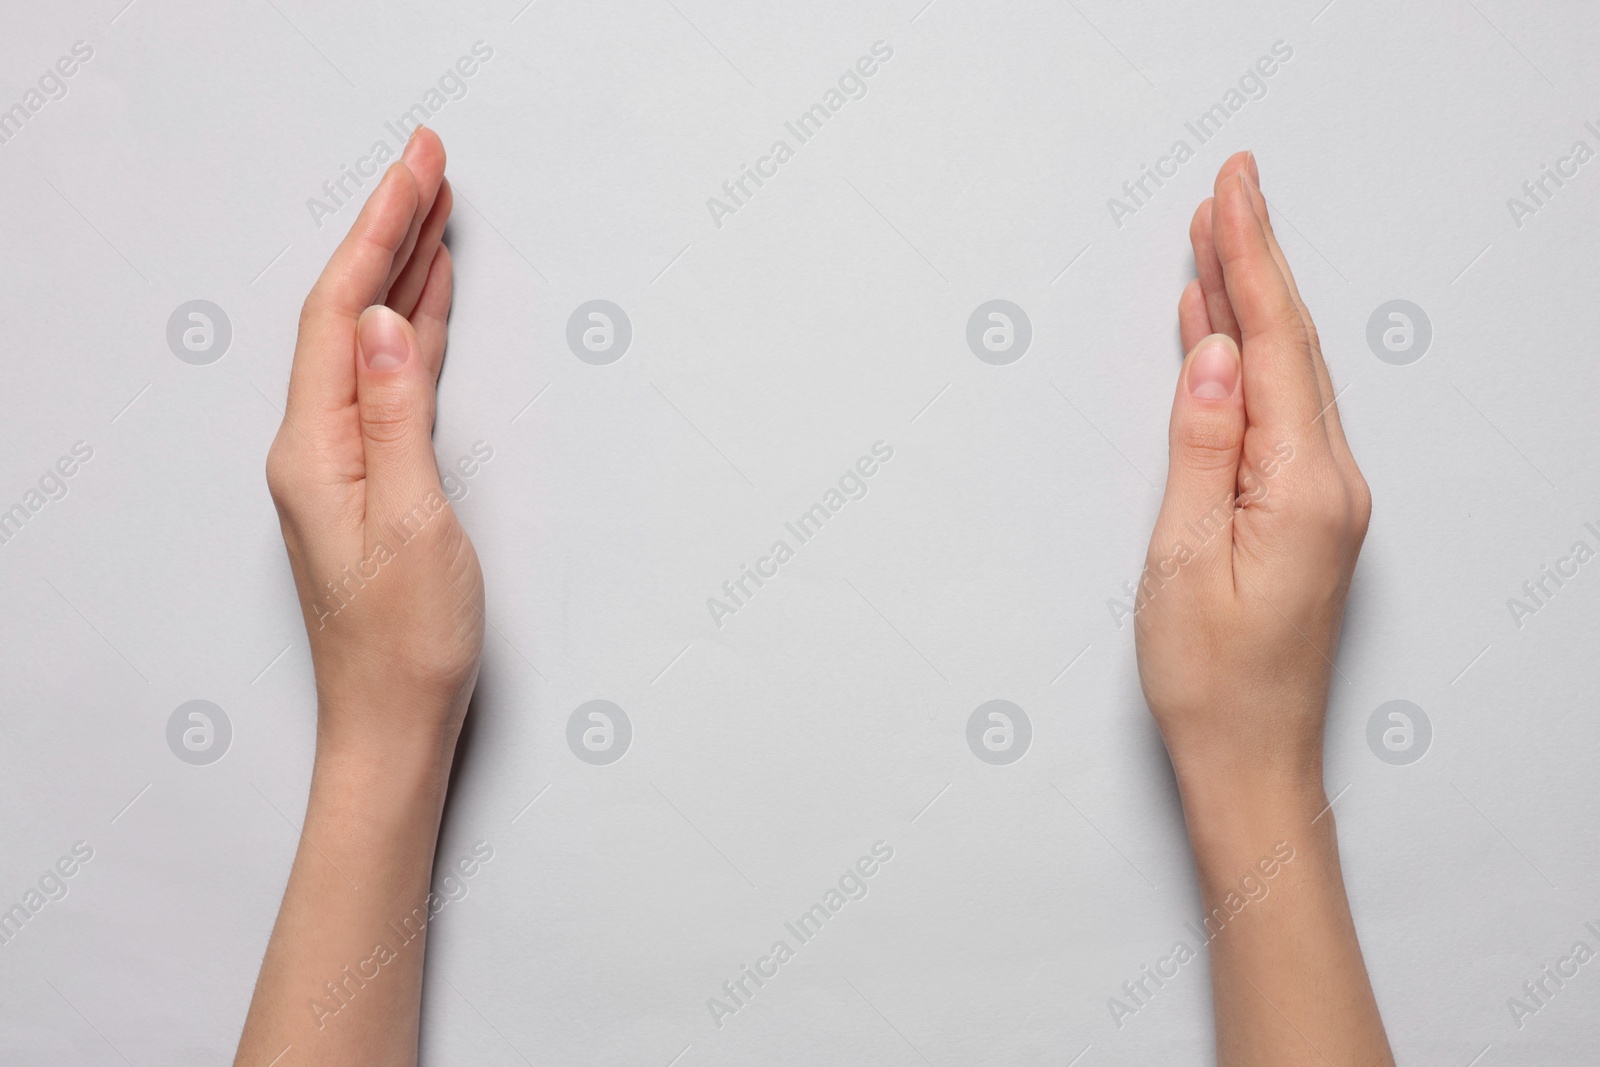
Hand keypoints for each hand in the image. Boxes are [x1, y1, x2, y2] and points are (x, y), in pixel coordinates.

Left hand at [264, 127, 481, 757]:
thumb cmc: (405, 644)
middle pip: (349, 310)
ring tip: (437, 208)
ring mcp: (341, 459)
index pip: (341, 312)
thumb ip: (397, 418)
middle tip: (430, 162)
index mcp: (316, 449)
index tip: (417, 170)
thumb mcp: (413, 526)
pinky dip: (416, 327)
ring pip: (372, 338)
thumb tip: (391, 324)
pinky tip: (432, 299)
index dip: (379, 231)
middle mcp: (317, 445)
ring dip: (403, 269)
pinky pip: (390, 377)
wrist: (393, 723)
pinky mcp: (371, 476)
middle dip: (390, 228)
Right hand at [1135, 153, 1390, 1066]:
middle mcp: (1331, 483)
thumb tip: (1215, 354)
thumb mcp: (1182, 561)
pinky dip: (1252, 362)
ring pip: (1288, 375)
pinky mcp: (1306, 514)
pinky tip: (1224, 336)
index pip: (1276, 346)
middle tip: (1227, 190)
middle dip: (1256, 262)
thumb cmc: (1212, 680)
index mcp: (1304, 487)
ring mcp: (1325, 498)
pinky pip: (1281, 414)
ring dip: (1253, 305)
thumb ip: (1202, 448)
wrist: (1250, 761)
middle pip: (1292, 347)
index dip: (1252, 261)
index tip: (1233, 193)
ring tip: (1218, 241)